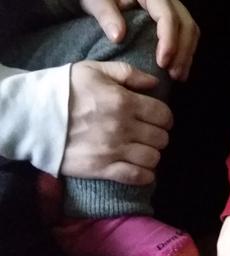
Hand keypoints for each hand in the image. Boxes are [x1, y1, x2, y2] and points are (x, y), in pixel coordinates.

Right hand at [61, 61, 172, 183]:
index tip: (158, 120)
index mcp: (124, 102)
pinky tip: (140, 169)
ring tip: (142, 151)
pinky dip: (144, 175)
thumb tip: (155, 83)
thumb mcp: (94, 70)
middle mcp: (123, 127)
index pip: (163, 115)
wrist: (32, 116)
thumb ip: (128, 73)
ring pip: (153, 158)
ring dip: (151, 155)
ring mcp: (114, 149)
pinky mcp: (103, 168)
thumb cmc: (64, 90)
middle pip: (161, 138)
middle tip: (147, 135)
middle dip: (158, 136)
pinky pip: (137, 176)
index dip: (164, 118)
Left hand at [80, 0, 198, 80]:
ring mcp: (172, 9)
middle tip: (172, 74)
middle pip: (186, 25)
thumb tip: (118, 37)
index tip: (162, 62)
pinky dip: (185, 53)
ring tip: (177, 76)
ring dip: (186, 55)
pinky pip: (187, 36)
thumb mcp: (96, 1)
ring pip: (191, 31)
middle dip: (182, 52)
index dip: (169, 40)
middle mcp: (167, 0)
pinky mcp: (173, 21)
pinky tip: (178, 69)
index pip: (168, 16)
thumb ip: (105, 15)